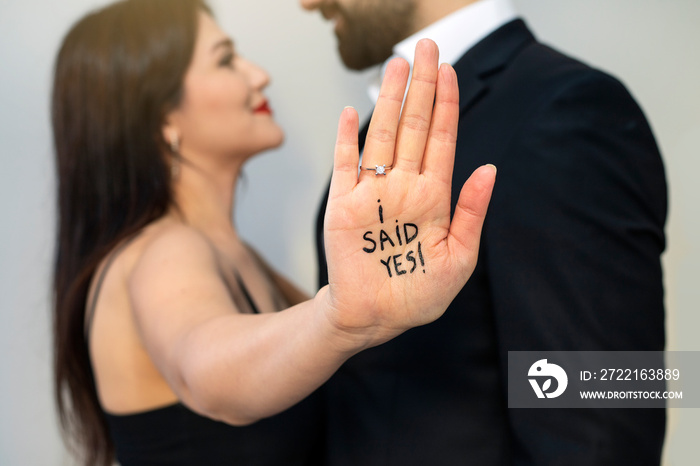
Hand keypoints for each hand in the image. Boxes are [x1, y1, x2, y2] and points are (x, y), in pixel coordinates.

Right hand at [323, 39, 495, 347]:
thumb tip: (490, 168)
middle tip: (425, 47)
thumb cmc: (420, 294)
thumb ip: (472, 212)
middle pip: (414, 127)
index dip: (447, 104)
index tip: (449, 70)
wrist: (375, 317)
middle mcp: (405, 186)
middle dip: (421, 87)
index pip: (442, 139)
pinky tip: (354, 111)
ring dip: (389, 101)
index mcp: (435, 196)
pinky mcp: (344, 205)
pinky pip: (345, 164)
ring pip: (382, 136)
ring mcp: (373, 192)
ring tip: (397, 65)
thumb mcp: (459, 258)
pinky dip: (348, 139)